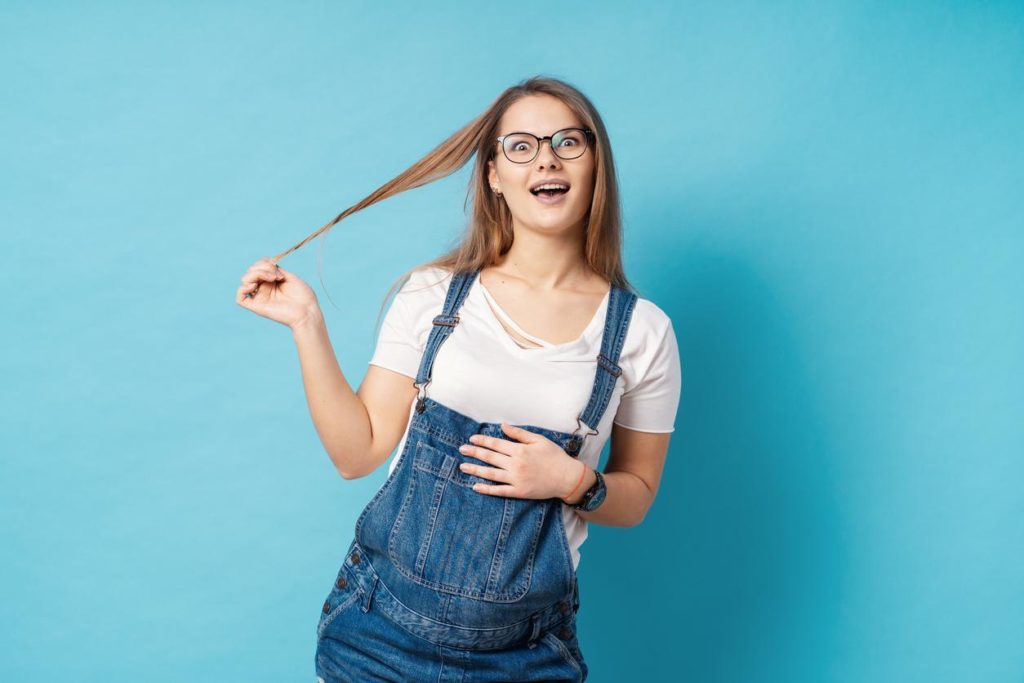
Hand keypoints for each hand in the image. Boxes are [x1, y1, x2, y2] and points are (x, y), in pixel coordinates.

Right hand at [235, 257, 319, 328]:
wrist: (307, 311)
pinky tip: (255, 286)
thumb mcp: (289, 277)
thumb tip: (265, 263)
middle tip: (278, 274)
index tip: (279, 268)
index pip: (258, 266)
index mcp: (271, 281)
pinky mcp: (257, 307)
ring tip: (273, 278)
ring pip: (245, 280)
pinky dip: (243, 289)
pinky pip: (240, 298)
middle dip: (263, 267)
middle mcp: (264, 288)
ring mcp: (260, 297)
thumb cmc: (303, 296)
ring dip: (257, 273)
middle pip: (251, 270)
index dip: (265, 262)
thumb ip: (275, 269)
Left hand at [457, 422, 586, 500]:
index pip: (496, 444)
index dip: (482, 441)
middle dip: (474, 453)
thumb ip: (519, 433)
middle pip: (490, 457)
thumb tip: (502, 425)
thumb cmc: (554, 456)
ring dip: (475, 470)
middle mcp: (516, 464)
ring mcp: (516, 479)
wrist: (567, 478)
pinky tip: (476, 487)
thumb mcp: (539, 440)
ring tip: (463, 467)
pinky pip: (499, 490)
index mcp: (520, 450)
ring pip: (491, 474)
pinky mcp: (519, 492)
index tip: (471, 439)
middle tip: (461, 450)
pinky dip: (487, 489)